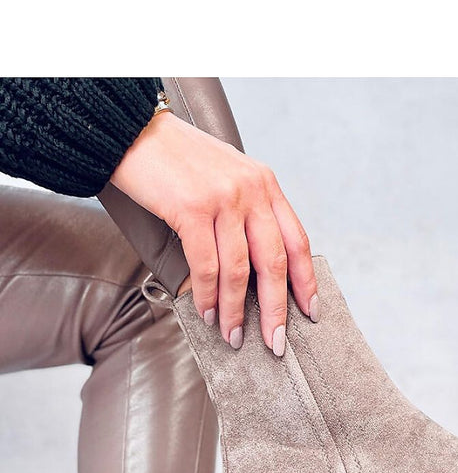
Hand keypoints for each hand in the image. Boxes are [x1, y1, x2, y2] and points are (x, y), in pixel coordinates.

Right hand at [110, 111, 318, 354]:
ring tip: (231, 335)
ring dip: (235, 310)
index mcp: (264, 184)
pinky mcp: (192, 209)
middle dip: (276, 310)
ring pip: (239, 271)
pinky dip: (207, 296)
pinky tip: (206, 312)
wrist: (132, 130)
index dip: (306, 281)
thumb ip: (245, 212)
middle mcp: (250, 190)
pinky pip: (206, 266)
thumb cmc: (176, 160)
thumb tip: (252, 268)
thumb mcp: (226, 176)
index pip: (297, 240)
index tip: (311, 312)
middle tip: (275, 342)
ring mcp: (222, 199)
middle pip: (274, 262)